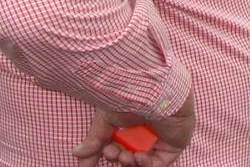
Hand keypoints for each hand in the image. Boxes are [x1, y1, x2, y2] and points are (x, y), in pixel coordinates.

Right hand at [73, 92, 193, 166]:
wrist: (155, 90)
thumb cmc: (130, 98)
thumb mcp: (105, 120)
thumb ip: (93, 140)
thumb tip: (76, 155)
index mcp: (127, 124)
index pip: (114, 146)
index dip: (106, 154)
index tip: (94, 159)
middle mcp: (143, 131)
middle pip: (127, 156)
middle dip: (117, 158)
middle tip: (113, 153)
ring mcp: (159, 139)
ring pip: (142, 162)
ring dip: (130, 163)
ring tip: (126, 156)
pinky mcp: (173, 145)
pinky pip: (159, 163)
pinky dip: (147, 165)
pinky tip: (140, 157)